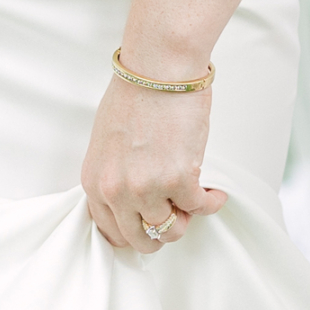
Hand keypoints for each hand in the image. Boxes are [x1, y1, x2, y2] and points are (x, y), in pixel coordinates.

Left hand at [82, 70, 227, 256]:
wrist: (158, 68)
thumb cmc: (135, 95)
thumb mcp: (107, 143)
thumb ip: (114, 175)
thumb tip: (131, 198)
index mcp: (95, 181)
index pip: (109, 231)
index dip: (132, 233)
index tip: (148, 227)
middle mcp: (116, 191)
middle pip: (139, 240)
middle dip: (160, 233)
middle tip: (175, 215)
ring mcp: (147, 188)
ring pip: (170, 231)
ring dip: (185, 217)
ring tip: (192, 197)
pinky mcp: (179, 180)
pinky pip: (200, 208)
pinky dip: (211, 202)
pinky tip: (214, 191)